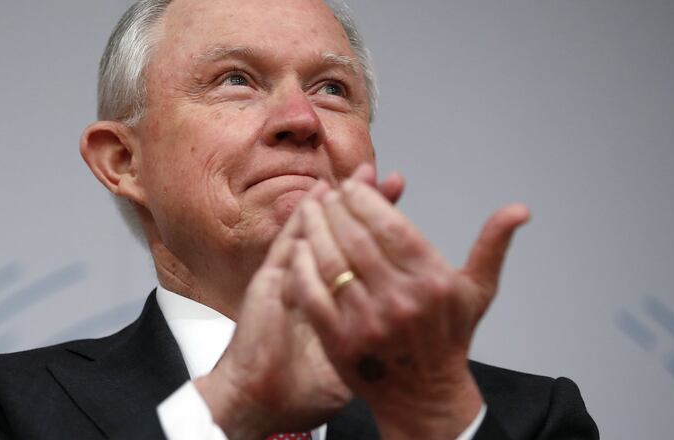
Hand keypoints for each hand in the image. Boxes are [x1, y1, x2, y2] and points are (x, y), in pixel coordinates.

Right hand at [195, 167, 404, 438]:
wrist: (260, 403)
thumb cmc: (302, 390)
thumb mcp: (352, 367)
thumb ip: (374, 344)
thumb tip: (413, 334)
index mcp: (340, 300)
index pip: (367, 251)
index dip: (385, 224)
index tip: (404, 197)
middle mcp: (317, 282)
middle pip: (346, 232)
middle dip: (367, 203)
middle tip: (386, 176)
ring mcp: (292, 278)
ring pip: (316, 229)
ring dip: (338, 201)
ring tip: (360, 175)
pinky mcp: (271, 283)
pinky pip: (288, 244)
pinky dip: (302, 217)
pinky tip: (317, 196)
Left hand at [288, 164, 529, 438]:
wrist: (424, 396)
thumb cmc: (448, 337)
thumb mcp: (477, 290)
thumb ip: (493, 244)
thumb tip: (520, 209)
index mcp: (433, 281)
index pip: (392, 226)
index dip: (366, 200)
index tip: (352, 186)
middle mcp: (401, 300)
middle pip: (357, 239)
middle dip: (336, 209)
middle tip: (327, 195)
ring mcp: (368, 322)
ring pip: (332, 261)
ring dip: (315, 230)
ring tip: (310, 212)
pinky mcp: (340, 341)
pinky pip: (313, 294)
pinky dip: (302, 267)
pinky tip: (298, 248)